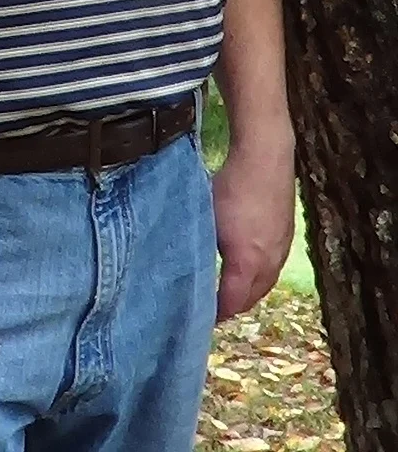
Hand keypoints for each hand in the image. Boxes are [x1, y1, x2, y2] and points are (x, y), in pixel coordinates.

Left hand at [211, 126, 295, 321]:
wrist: (266, 157)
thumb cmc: (232, 187)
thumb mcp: (207, 219)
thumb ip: (200, 247)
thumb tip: (186, 264)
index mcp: (246, 264)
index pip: (231, 303)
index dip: (215, 313)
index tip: (201, 316)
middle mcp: (268, 264)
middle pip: (251, 298)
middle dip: (232, 305)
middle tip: (213, 306)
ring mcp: (282, 251)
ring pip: (265, 284)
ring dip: (248, 291)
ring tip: (230, 289)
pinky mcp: (288, 237)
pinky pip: (274, 268)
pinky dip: (260, 276)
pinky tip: (249, 266)